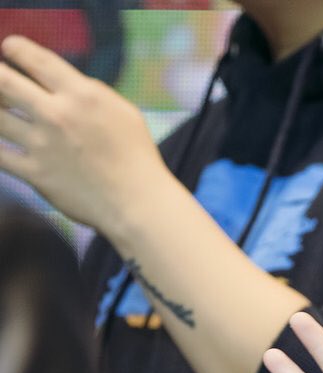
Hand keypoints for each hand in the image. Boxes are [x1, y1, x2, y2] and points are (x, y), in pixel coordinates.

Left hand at [0, 35, 171, 235]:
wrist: (138, 203)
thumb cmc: (136, 157)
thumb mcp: (124, 112)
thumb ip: (92, 91)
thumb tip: (62, 82)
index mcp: (82, 95)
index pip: (35, 59)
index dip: (14, 48)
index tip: (9, 50)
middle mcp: (58, 115)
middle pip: (3, 81)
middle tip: (0, 80)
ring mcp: (43, 145)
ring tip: (5, 113)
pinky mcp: (35, 173)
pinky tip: (2, 143)